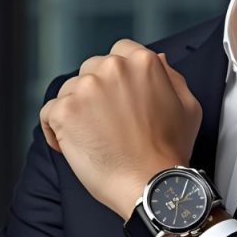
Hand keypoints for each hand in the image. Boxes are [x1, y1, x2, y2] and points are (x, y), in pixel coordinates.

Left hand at [39, 41, 201, 218]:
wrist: (151, 185)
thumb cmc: (170, 151)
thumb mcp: (188, 107)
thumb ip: (172, 76)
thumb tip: (158, 58)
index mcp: (143, 62)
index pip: (120, 51)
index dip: (117, 76)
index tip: (117, 96)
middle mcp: (113, 68)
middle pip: (92, 69)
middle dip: (96, 93)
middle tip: (108, 123)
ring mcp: (86, 88)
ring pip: (70, 90)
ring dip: (77, 110)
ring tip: (93, 137)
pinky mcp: (64, 111)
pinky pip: (48, 112)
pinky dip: (55, 129)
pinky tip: (71, 145)